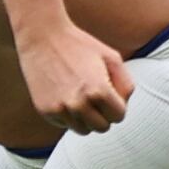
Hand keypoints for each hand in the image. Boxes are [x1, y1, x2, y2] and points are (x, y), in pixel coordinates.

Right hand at [18, 22, 133, 133]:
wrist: (42, 38)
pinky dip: (69, 116)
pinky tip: (66, 95)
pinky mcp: (45, 111)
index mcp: (99, 91)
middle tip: (97, 97)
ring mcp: (60, 109)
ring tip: (82, 96)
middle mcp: (78, 104)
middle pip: (102, 127)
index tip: (111, 94)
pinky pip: (65, 124)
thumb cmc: (81, 46)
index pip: (119, 116)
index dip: (118, 105)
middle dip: (104, 115)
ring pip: (83, 130)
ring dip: (87, 118)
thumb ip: (126, 84)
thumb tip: (123, 106)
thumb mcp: (112, 58)